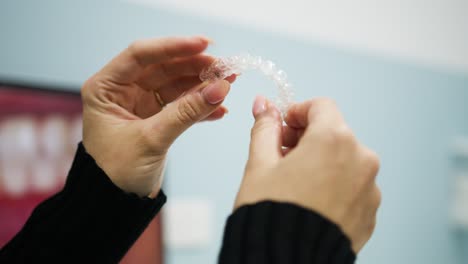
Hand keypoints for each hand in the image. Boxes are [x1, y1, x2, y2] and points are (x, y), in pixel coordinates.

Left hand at [81, 36, 233, 196]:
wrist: (115, 205)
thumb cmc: (116, 173)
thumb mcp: (152, 139)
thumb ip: (187, 112)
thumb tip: (220, 87)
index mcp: (107, 88)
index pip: (141, 55)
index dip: (174, 46)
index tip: (205, 45)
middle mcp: (122, 91)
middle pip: (163, 67)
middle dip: (195, 67)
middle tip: (226, 67)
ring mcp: (140, 104)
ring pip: (176, 85)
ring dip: (202, 86)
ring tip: (229, 84)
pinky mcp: (155, 119)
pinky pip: (181, 106)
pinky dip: (199, 107)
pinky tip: (220, 109)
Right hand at [235, 96, 380, 252]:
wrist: (286, 261)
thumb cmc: (271, 213)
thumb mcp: (259, 164)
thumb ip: (265, 128)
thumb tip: (263, 105)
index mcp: (334, 140)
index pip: (321, 106)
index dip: (297, 112)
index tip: (283, 125)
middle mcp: (360, 160)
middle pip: (334, 133)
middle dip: (307, 138)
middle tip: (282, 155)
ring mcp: (370, 188)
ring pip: (345, 160)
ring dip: (322, 162)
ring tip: (296, 183)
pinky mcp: (370, 212)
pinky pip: (353, 186)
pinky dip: (334, 185)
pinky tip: (311, 201)